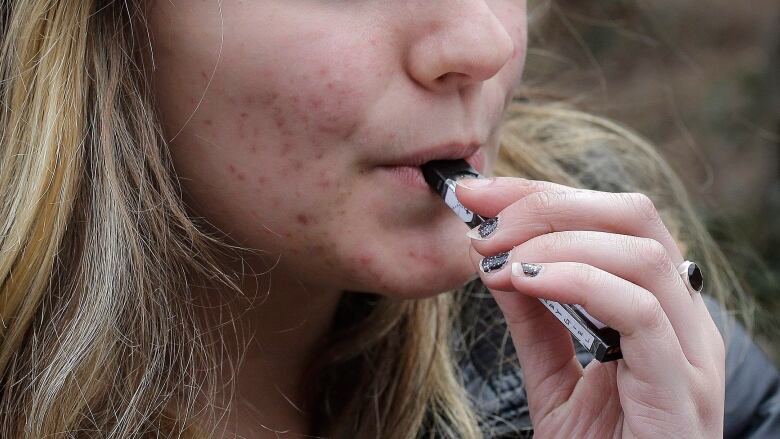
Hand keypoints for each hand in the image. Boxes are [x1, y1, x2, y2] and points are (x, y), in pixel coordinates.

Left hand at [456, 177, 724, 437]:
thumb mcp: (554, 376)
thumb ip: (535, 318)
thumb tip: (497, 260)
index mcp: (657, 306)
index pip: (610, 218)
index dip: (541, 194)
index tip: (477, 195)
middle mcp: (683, 317)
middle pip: (633, 215)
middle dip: (548, 203)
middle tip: (484, 222)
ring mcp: (690, 349)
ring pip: (638, 250)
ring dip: (555, 240)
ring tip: (498, 258)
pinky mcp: (682, 384)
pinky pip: (637, 309)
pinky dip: (575, 280)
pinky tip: (525, 282)